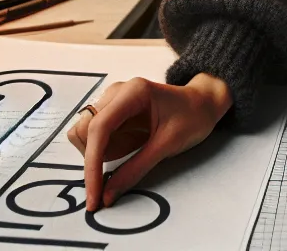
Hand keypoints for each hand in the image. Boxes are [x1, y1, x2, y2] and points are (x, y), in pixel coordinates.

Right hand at [65, 73, 231, 209]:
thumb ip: (136, 169)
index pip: (99, 128)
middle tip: (124, 167)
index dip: (92, 164)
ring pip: (84, 134)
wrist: (202, 104)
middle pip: (84, 130)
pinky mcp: (111, 112)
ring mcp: (111, 101)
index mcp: (132, 93)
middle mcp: (116, 93)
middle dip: (96, 158)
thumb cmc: (192, 117)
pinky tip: (131, 145)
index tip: (94, 195)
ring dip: (100, 152)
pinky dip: (105, 150)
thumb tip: (108, 195)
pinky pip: (94, 136)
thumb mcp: (168, 145)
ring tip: (134, 149)